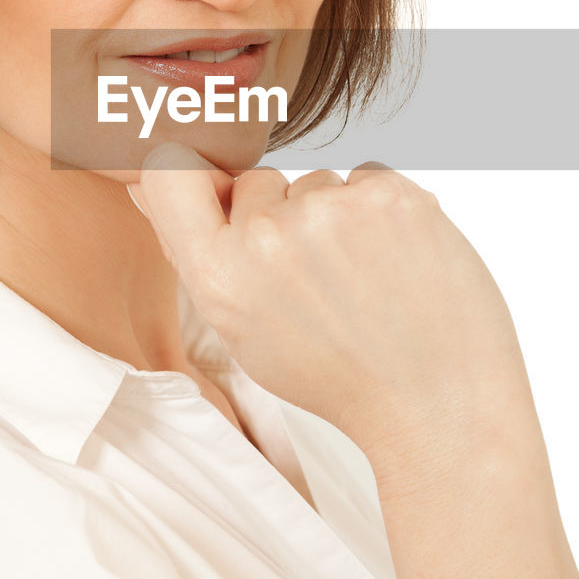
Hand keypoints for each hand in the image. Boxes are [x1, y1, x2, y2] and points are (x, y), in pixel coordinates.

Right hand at [128, 141, 533, 474]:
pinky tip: (396, 261)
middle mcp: (267, 237)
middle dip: (280, 214)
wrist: (438, 406)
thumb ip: (194, 252)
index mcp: (218, 276)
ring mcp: (331, 210)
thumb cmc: (337, 374)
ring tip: (365, 280)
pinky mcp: (390, 196)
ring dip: (336, 215)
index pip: (171, 173)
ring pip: (317, 180)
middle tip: (318, 279)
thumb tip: (140, 182)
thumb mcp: (242, 329)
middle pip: (256, 180)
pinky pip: (368, 175)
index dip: (196, 176)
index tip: (222, 195)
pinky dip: (380, 209)